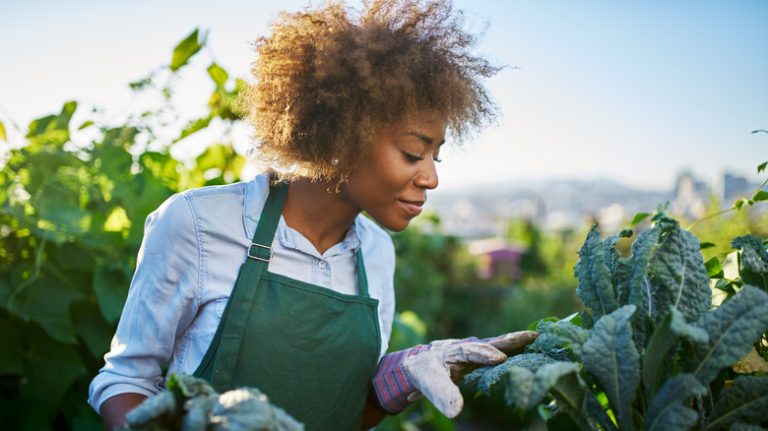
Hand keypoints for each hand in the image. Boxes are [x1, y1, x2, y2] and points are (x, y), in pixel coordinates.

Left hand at [372, 331, 537, 417]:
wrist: (420, 363)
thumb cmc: (425, 373)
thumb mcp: (430, 384)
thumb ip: (443, 395)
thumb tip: (456, 411)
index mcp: (454, 351)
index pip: (470, 352)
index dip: (484, 354)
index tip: (500, 358)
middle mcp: (468, 346)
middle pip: (491, 341)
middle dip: (511, 339)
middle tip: (532, 336)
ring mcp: (477, 348)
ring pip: (499, 343)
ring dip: (517, 341)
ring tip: (537, 339)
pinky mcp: (483, 353)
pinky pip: (501, 349)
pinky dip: (515, 347)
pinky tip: (531, 349)